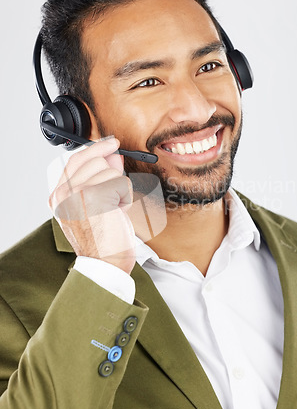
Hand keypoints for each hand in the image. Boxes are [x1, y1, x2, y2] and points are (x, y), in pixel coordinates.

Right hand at [49, 137, 135, 273]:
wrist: (105, 265)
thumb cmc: (102, 240)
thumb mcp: (96, 205)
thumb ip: (100, 178)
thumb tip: (113, 154)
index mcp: (58, 196)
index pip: (75, 160)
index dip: (95, 149)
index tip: (111, 143)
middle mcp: (63, 193)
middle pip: (94, 161)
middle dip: (111, 175)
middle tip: (113, 197)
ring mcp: (77, 193)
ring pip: (110, 170)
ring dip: (119, 189)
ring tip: (113, 210)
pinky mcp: (96, 196)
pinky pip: (121, 182)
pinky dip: (126, 197)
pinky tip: (118, 213)